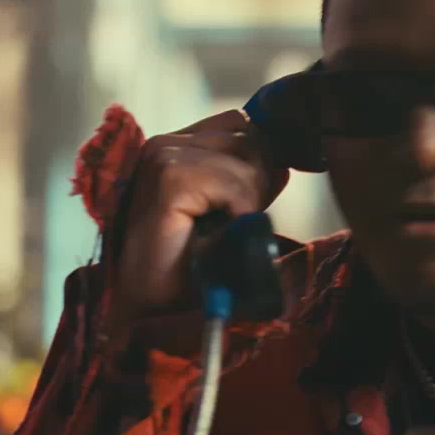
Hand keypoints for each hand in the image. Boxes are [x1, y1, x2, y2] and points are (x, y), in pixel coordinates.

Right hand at [112, 110, 288, 320]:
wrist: (151, 309)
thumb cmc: (185, 268)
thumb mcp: (227, 214)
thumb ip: (250, 182)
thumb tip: (284, 162)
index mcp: (174, 146)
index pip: (240, 125)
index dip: (257, 161)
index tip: (246, 205)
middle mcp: (164, 143)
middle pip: (250, 137)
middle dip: (255, 183)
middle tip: (230, 225)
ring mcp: (163, 156)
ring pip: (248, 158)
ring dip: (247, 202)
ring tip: (219, 233)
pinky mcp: (170, 177)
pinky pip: (237, 183)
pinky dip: (239, 213)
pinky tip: (215, 236)